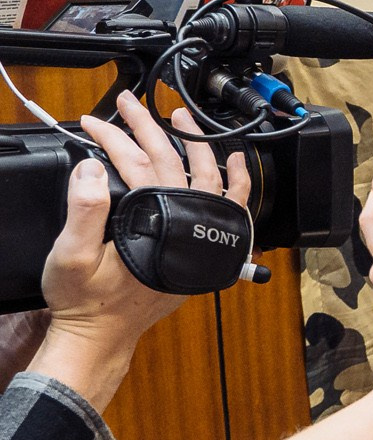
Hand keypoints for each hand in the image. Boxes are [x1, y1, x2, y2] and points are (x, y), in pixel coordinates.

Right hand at [38, 95, 249, 400]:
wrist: (102, 335)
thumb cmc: (86, 300)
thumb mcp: (70, 255)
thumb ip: (84, 210)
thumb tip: (93, 169)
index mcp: (153, 222)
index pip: (138, 165)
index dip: (115, 138)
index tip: (95, 123)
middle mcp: (185, 226)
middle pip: (172, 162)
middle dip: (149, 128)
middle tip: (132, 104)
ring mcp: (199, 235)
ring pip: (206, 177)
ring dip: (196, 144)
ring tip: (182, 118)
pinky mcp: (203, 246)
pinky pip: (231, 208)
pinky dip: (234, 182)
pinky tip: (232, 162)